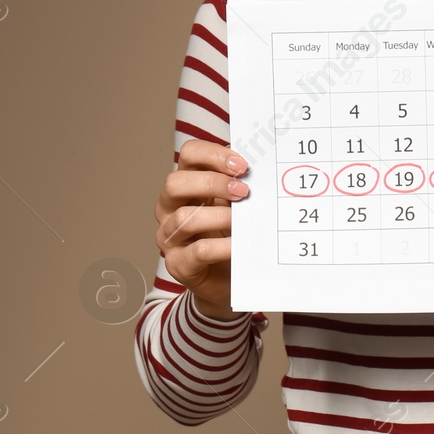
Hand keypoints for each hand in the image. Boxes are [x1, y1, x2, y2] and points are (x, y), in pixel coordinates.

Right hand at [153, 139, 250, 319]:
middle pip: (175, 183)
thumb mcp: (236, 205)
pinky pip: (197, 251)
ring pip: (183, 218)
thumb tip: (263, 168)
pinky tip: (239, 245)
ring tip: (243, 220)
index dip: (213, 154)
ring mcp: (170, 237)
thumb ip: (240, 185)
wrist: (229, 279)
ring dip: (219, 216)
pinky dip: (222, 246)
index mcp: (187, 185)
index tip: (242, 165)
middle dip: (212, 183)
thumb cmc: (231, 234)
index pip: (189, 155)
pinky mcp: (178, 264)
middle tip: (243, 191)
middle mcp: (170, 208)